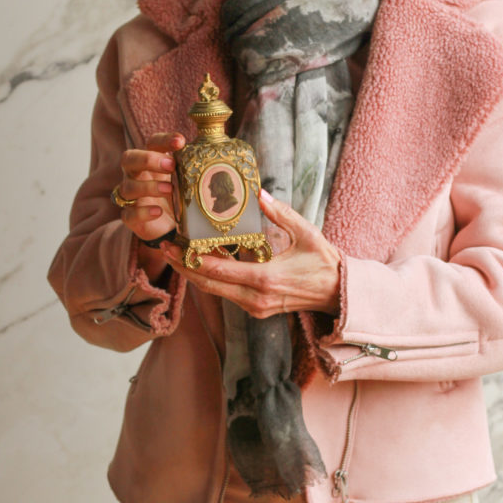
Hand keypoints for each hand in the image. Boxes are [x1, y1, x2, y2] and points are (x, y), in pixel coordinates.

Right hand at [115, 132, 184, 244]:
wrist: (170, 226)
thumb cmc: (177, 194)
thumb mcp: (185, 178)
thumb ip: (193, 163)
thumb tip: (217, 144)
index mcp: (151, 160)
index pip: (151, 143)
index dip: (164, 140)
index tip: (181, 142)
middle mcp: (135, 175)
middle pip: (129, 159)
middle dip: (148, 159)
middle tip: (171, 165)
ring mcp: (131, 196)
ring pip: (128, 187)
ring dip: (149, 186)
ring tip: (170, 189)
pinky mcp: (131, 217)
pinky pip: (129, 214)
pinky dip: (143, 212)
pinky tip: (158, 212)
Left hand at [160, 191, 340, 318]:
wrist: (338, 294)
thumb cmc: (324, 262)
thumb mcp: (307, 233)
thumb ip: (282, 214)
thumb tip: (259, 193)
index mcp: (265, 279)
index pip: (219, 271)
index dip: (192, 259)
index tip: (173, 245)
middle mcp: (255, 298)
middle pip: (209, 285)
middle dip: (184, 267)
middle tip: (164, 248)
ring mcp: (255, 307)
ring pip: (215, 292)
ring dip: (195, 274)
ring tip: (177, 254)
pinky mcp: (257, 309)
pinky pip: (227, 294)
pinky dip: (212, 279)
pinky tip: (202, 263)